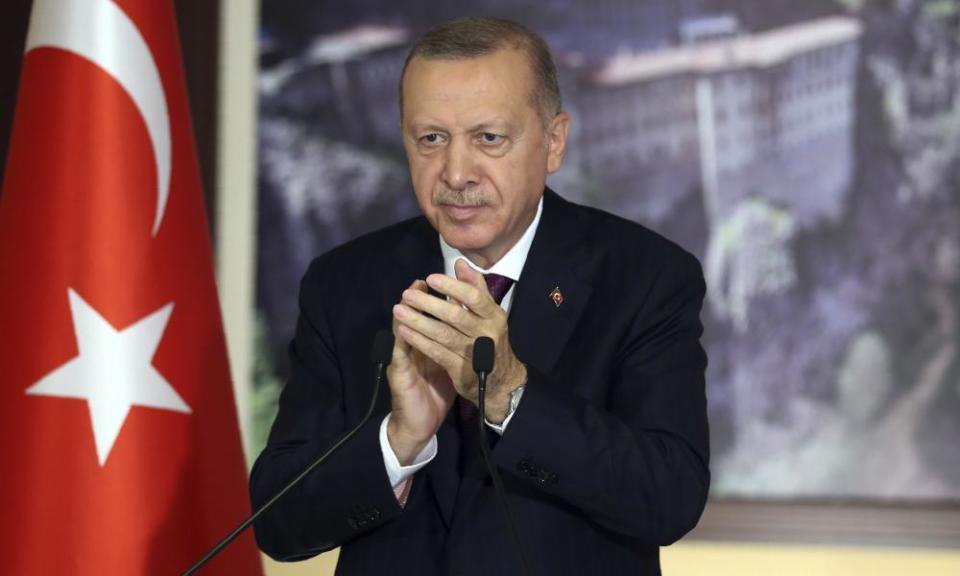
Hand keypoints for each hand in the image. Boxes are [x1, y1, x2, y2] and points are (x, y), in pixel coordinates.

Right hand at [386, 280, 456, 464]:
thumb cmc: (435, 391)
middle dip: (419, 299)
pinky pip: (400, 353)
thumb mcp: (450, 362)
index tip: (443, 282)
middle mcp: (410, 349)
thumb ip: (456, 340)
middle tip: (422, 282)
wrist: (420, 424)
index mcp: (425, 344)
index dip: (435, 300)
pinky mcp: (398, 374)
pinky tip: (404, 328)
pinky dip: (402, 339)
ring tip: (408, 296)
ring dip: (406, 313)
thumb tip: (468, 321)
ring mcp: (402, 360)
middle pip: (412, 318)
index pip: (428, 317)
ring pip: (402, 331)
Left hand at [393, 259, 526, 423]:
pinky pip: (438, 352)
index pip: (474, 297)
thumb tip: (460, 263)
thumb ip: (475, 288)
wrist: (502, 383)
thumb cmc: (491, 340)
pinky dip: (420, 341)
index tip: (430, 278)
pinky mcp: (462, 370)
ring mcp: (475, 353)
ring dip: (419, 322)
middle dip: (429, 304)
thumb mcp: (489, 314)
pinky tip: (405, 332)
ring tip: (399, 311)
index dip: (452, 287)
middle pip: (456, 315)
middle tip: (407, 294)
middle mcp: (487, 333)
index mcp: (494, 316)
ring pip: (444, 334)